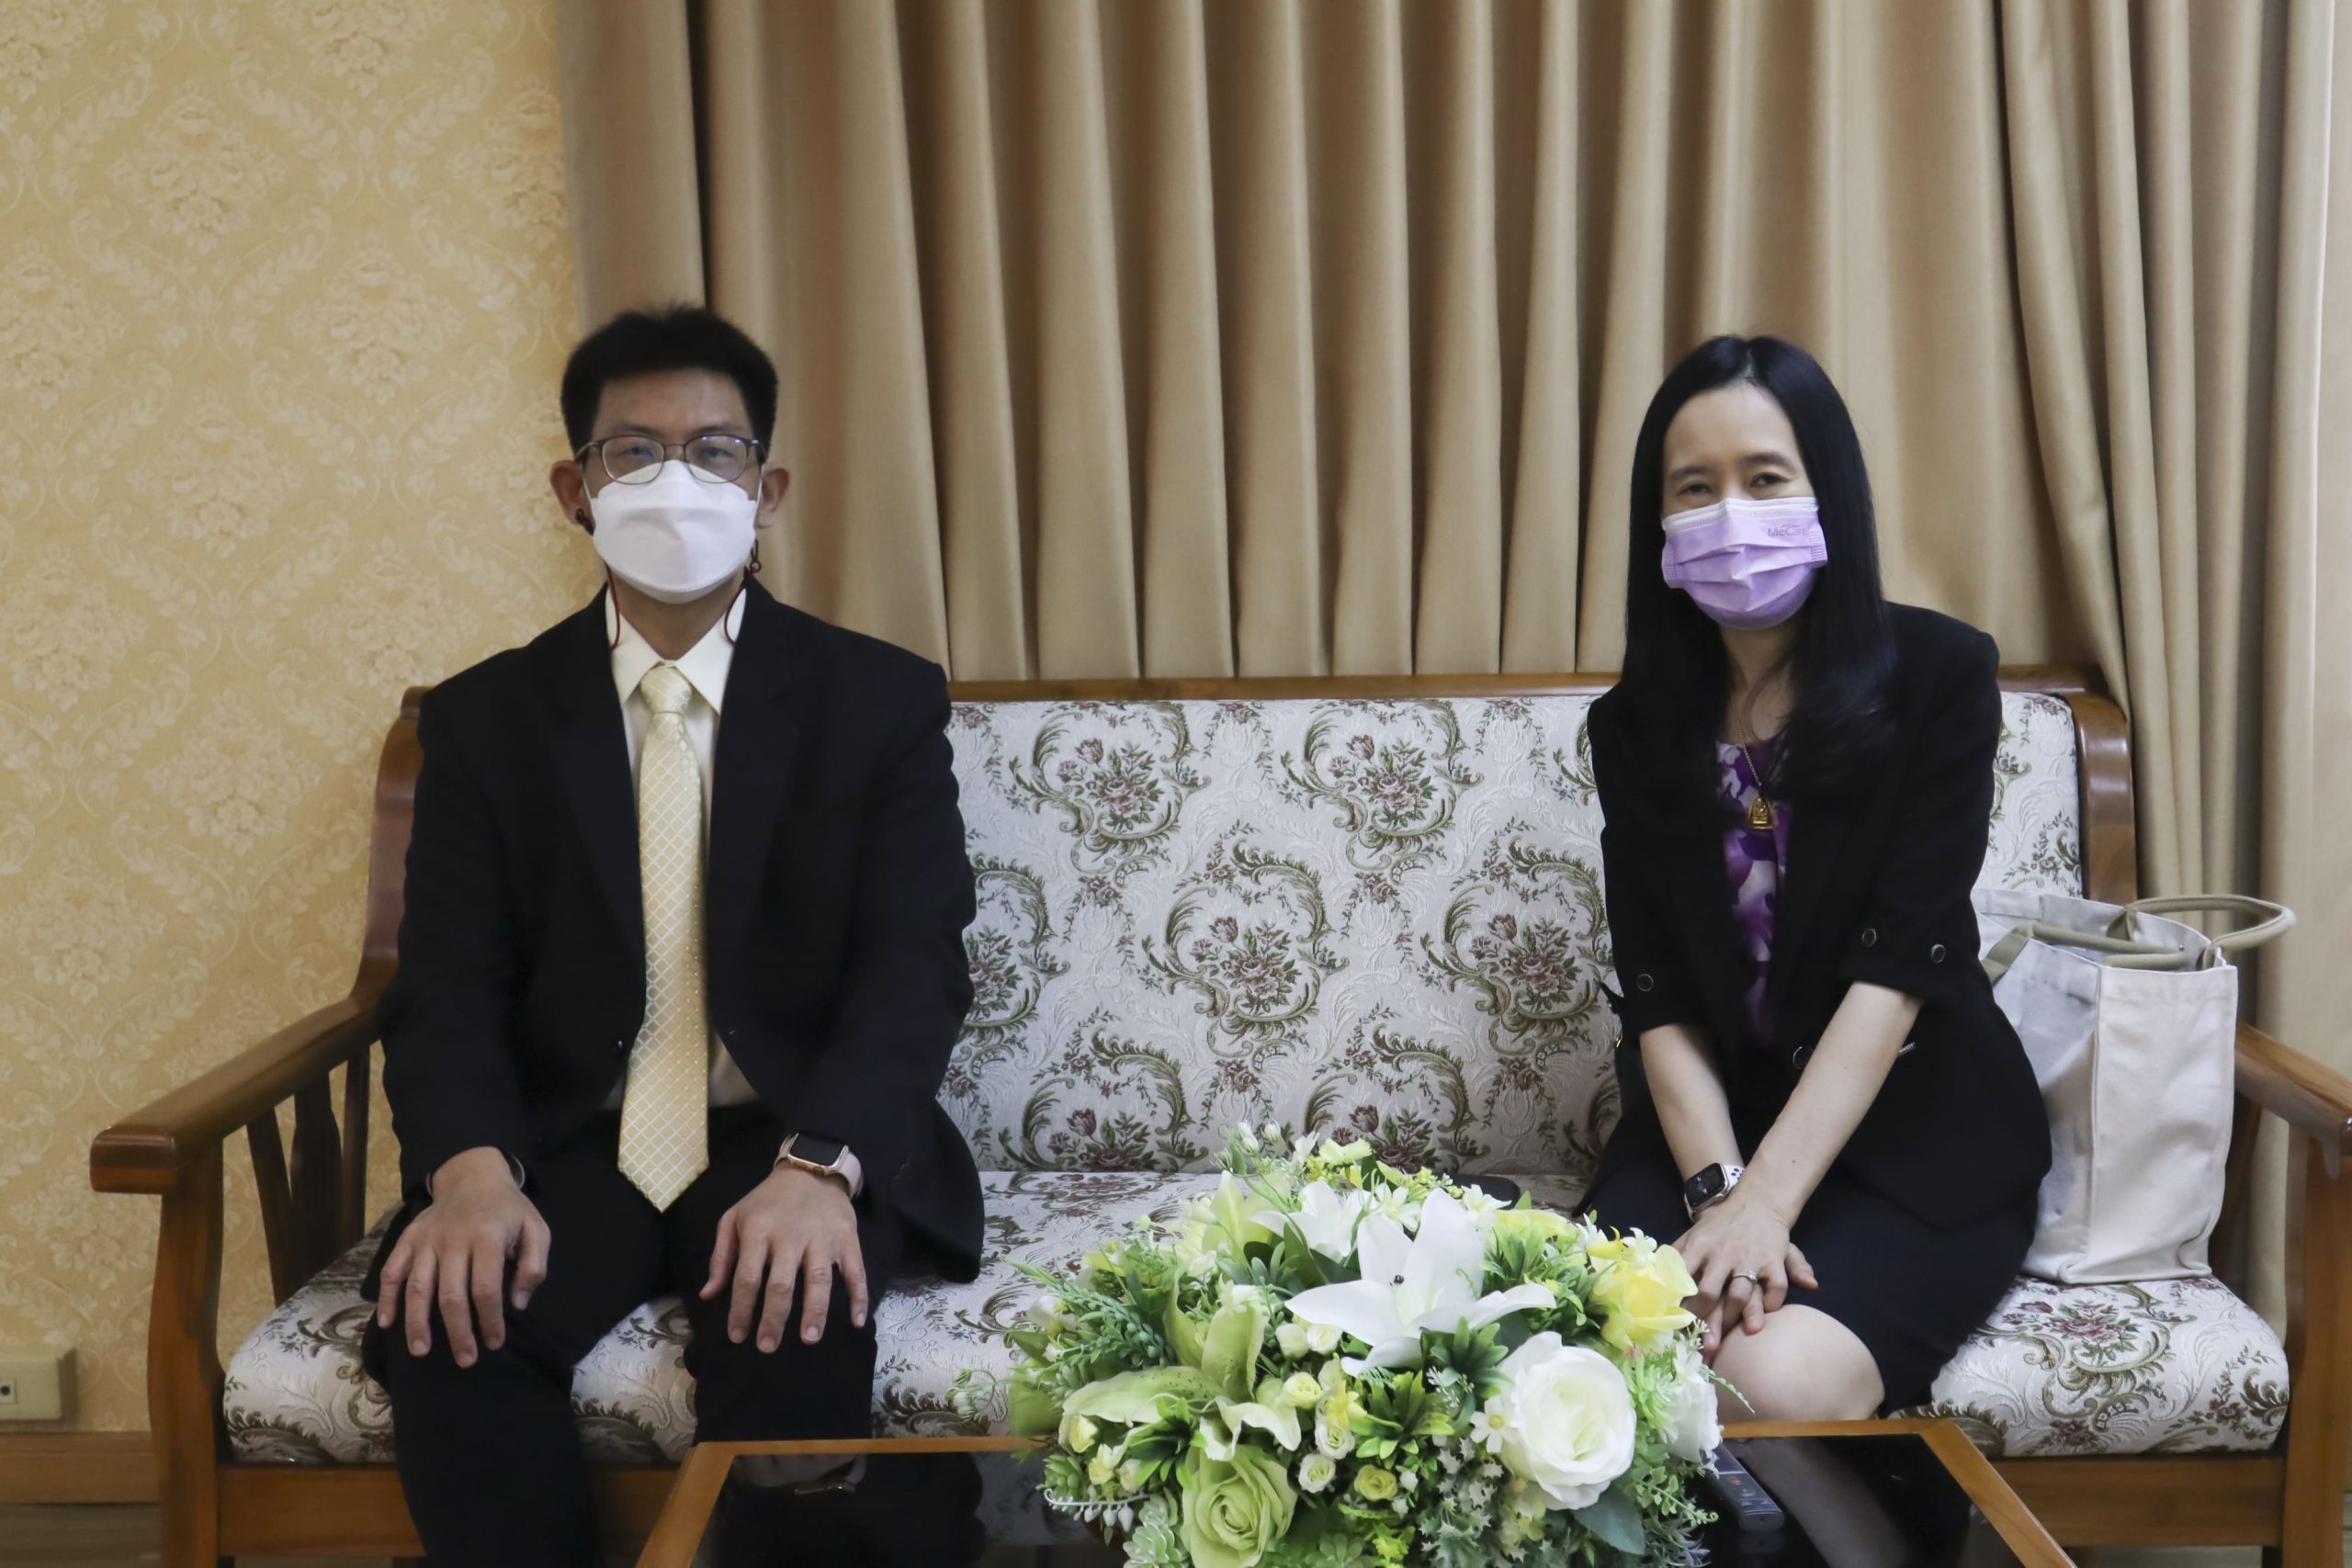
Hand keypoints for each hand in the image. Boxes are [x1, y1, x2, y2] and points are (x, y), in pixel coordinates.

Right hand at [375, 1147, 549, 1367]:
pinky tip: (387, 1323)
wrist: (473, 1176)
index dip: (489, 1320)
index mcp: (487, 1237)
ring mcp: (426, 1240)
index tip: (494, 1343)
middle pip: (450, 1294)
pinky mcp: (408, 1239)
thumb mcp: (536, 1230)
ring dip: (417, 1322)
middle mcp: (453, 1240)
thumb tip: (517, 1304)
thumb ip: (533, 1266)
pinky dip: (386, 1297)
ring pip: (418, 1287)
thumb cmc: (508, 1210)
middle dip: (457, 1331)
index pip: (485, 1289)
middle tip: (464, 1360)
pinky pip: (392, 1270)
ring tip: (421, 1351)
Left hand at [702, 1164, 866, 1351]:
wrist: (811, 1170)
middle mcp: (790, 1236)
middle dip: (774, 1318)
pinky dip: (858, 1296)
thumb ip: (721, 1257)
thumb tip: (708, 1295)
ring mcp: (822, 1237)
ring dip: (815, 1311)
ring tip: (809, 1339)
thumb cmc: (767, 1202)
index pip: (747, 1277)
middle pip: (781, 1283)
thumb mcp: (734, 1218)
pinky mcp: (847, 1238)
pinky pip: (855, 1270)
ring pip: (818, 1279)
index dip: (741, 1309)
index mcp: (759, 1230)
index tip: (737, 1337)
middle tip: (767, 1347)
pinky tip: (856, 1321)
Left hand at [1674, 1188, 1817, 1352]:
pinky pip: (1775, 1287)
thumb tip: (1651, 1278)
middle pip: (1710, 1291)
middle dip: (1704, 1320)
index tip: (1671, 1324)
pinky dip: (1771, 1305)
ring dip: (1734, 1319)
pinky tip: (1763, 1320)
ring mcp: (1749, 1257)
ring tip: (1729, 1341)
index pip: (1682, 1276)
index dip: (1676, 1301)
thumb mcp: (1693, 1234)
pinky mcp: (1773, 1260)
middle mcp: (1723, 1253)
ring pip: (1740, 1294)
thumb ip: (1675, 1257)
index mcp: (1698, 1246)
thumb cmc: (1718, 1226)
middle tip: (1702, 1345)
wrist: (1756, 1201)